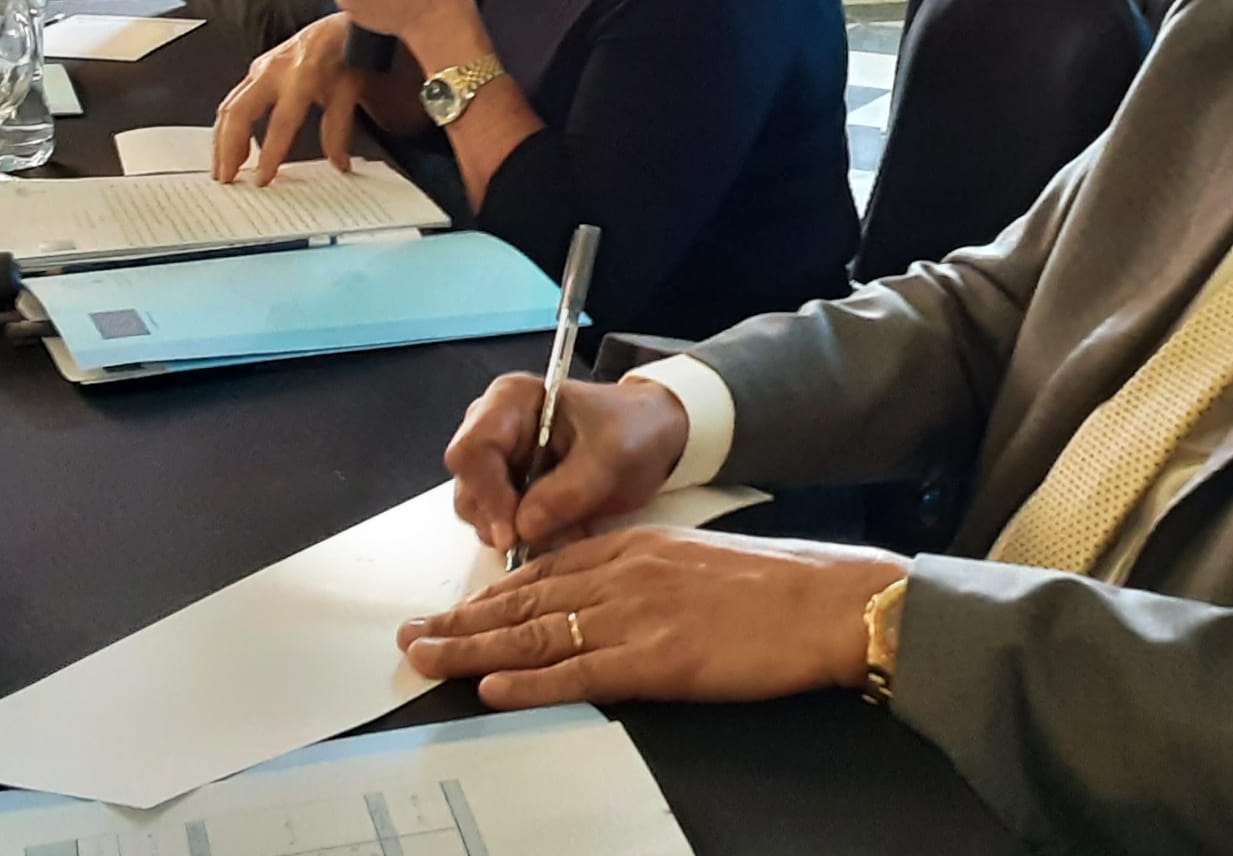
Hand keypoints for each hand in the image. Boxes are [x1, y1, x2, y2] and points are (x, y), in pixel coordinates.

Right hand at [211, 13, 360, 184]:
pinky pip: (233, 99)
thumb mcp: (349, 91)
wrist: (338, 25)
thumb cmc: (345, 52)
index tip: (263, 177)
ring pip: (229, 107)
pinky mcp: (255, 69)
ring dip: (222, 140)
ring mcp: (261, 68)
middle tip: (228, 177)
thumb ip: (339, 129)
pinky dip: (226, 125)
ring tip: (223, 167)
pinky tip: (228, 143)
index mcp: (301, 77)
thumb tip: (338, 162)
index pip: (281, 124)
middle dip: (229, 149)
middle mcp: (275, 71)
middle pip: (240, 114)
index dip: (270, 153)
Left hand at [398, 528, 909, 708]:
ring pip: (536, 633)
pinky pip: (578, 672)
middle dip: (462, 619)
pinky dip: (529, 681)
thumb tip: (602, 600)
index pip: (546, 568)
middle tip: (411, 635)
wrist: (822, 598)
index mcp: (635, 544)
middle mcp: (624, 572)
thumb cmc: (771, 583)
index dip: (493, 593)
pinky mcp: (656, 659)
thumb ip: (644, 573)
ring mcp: (636, 615)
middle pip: (526, 599)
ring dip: (473, 649)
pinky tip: (491, 687)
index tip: (455, 609)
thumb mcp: (695, 560)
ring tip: (426, 659)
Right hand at [448, 375, 690, 554]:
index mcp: (510, 400)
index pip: (471, 451)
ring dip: (521, 533)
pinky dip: (532, 538)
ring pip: (481, 514)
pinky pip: (503, 527)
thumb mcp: (610, 456)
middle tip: (546, 535)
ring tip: (569, 527)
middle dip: (503, 520)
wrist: (655, 436)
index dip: (486, 495)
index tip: (512, 532)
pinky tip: (566, 529)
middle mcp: (495, 428)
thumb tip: (522, 528)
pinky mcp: (512, 491)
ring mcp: (501, 462)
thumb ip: (566, 492)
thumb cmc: (634, 428)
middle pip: (468, 488)